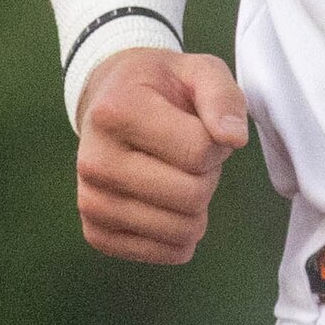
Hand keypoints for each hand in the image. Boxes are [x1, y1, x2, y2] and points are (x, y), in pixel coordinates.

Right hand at [75, 48, 249, 264]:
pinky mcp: (97, 234)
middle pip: (192, 196)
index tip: (199, 127)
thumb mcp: (198, 71)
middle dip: (207, 176)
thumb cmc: (160, 88)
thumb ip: (223, 97)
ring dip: (196, 207)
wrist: (108, 102)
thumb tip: (233, 139)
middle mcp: (94, 161)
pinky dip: (181, 234)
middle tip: (189, 154)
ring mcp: (91, 202)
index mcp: (115, 112)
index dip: (217, 143)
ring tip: (175, 174)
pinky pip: (167, 254)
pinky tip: (165, 203)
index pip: (200, 152)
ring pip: (183, 231)